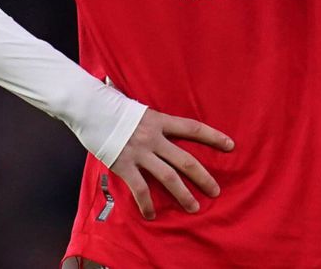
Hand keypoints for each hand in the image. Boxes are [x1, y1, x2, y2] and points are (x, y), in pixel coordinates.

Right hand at [109, 108, 234, 219]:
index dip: (213, 137)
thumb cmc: (112, 105)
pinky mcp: (123, 165)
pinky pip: (140, 189)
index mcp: (160, 120)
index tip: (231, 146)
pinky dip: (147, 204)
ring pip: (168, 178)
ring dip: (183, 195)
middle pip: (186, 161)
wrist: (89, 108)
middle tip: (215, 191)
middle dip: (203, 177)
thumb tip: (160, 114)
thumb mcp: (138, 107)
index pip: (193, 128)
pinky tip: (152, 215)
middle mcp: (153, 138)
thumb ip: (151, 116)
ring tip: (194, 207)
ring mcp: (139, 153)